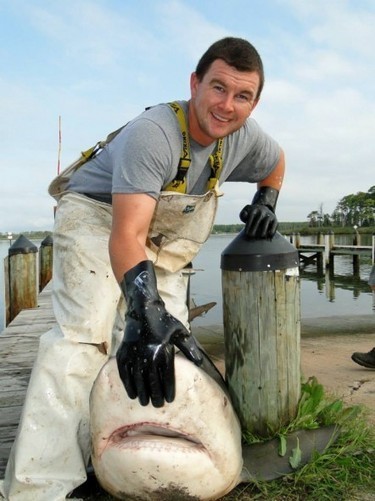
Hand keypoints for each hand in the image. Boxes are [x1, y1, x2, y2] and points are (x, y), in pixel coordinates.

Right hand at [116, 260, 202, 406]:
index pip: (166, 375)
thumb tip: (199, 363)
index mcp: (163, 349)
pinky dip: (128, 384)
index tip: (169, 400)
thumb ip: (190, 348)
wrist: (142, 308)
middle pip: (151, 380)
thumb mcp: (180, 332)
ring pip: (137, 379)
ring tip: (145, 402)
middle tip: (157, 405)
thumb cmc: (164, 321)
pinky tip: (132, 393)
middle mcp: (147, 353)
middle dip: (154, 395)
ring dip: (141, 393)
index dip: (168, 389)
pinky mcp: (123, 352)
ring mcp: (133, 353)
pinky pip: (124, 373)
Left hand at [240, 186, 278, 238]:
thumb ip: (243, 214)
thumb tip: (245, 214)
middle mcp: (262, 211)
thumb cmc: (251, 214)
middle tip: (252, 236)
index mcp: (254, 209)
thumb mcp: (246, 213)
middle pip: (258, 219)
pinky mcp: (274, 219)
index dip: (248, 225)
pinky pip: (274, 224)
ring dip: (264, 229)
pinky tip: (269, 235)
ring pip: (267, 221)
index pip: (251, 217)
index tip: (246, 233)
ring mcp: (269, 215)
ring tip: (261, 236)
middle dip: (255, 228)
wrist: (263, 209)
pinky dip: (273, 229)